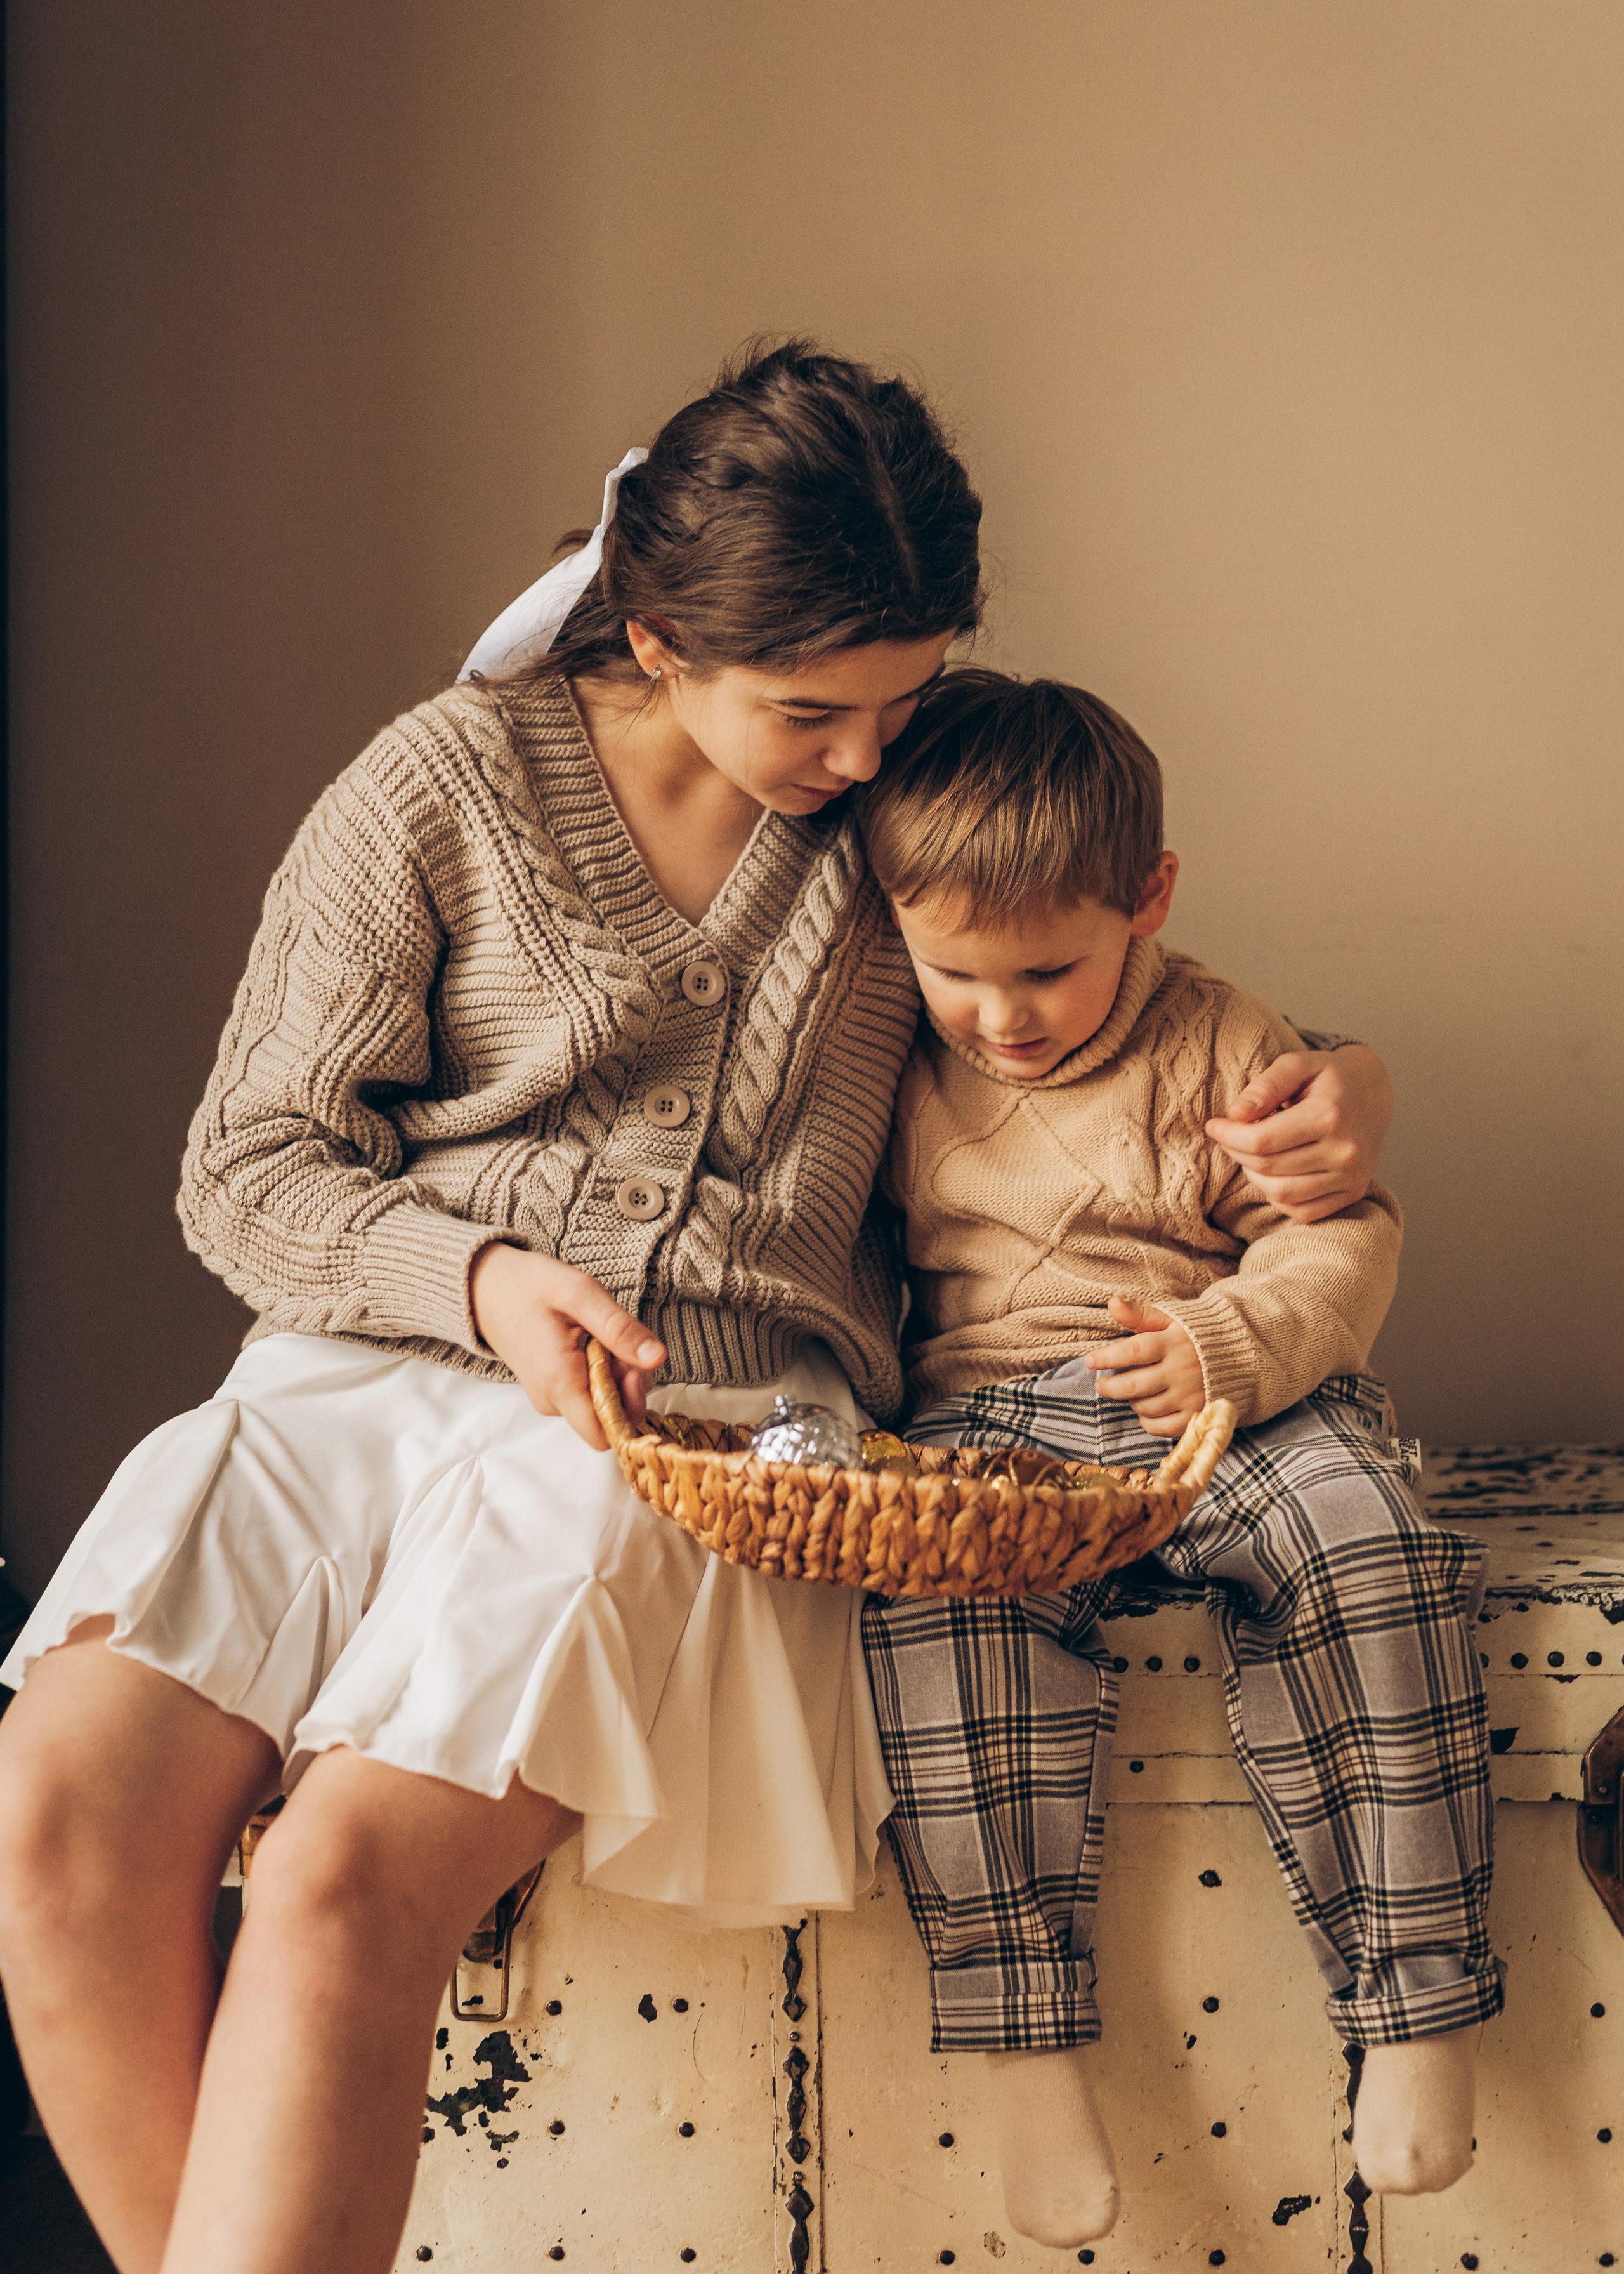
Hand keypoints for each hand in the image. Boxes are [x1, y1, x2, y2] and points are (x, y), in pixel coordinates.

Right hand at [470, 1243, 665, 1449]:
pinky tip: (592, 1343)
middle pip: (611, 1419)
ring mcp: (550, 1399)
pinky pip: (590, 1394)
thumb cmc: (528, 1285)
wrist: (485, 1287)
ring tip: (600, 1336)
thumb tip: (657, 1358)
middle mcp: (552, 1401)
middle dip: (628, 1385)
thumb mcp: (579, 1293)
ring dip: (617, 1375)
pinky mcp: (552, 1391)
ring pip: (603, 1406)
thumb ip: (619, 1328)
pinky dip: (603, 1372)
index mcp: (558, 1382)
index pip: (604, 1434)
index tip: (632, 1368)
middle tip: (619, 1341)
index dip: (631, 1407)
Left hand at [1084, 1297, 1204, 1438]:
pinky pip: (1162, 1427)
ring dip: (1131, 1401)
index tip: (1090, 1361)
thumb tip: (1112, 1303)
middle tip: (1100, 1384)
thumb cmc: (1197, 1336)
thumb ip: (1140, 1315)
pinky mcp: (1197, 1414)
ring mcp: (1190, 1395)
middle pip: (1133, 1385)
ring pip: (1145, 1407)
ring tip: (1132, 1392)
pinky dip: (1148, 1423)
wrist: (1243, 1356)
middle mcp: (1181, 1370)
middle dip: (1109, 1387)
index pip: (1133, 1351)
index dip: (1107, 1357)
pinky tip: (1145, 1411)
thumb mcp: (1171, 1320)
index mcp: (1174, 1343)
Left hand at [1205, 1044, 1392, 1224]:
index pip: (1261, 1140)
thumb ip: (1266, 1085)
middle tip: (1229, 1136)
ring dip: (1254, 1175)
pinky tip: (1274, 1172)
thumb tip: (1235, 1114)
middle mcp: (1345, 1151)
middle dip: (1237, 1152)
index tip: (1214, 1125)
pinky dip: (1278, 1197)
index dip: (1228, 1136)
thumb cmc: (1329, 1076)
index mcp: (1330, 1115)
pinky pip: (1302, 1211)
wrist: (1374, 1092)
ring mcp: (1352, 1177)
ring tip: (1252, 1152)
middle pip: (1268, 1167)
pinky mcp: (1353, 1193)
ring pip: (1281, 1194)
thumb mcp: (1298, 1064)